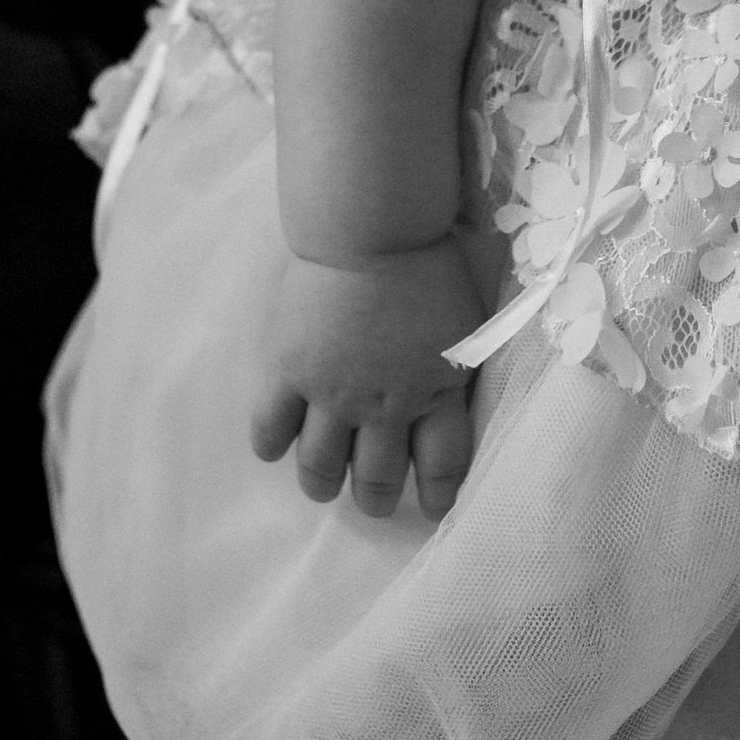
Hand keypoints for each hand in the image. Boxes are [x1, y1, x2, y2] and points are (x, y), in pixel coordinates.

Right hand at [249, 239, 487, 521]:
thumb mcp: (468, 323)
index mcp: (437, 394)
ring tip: (322, 488)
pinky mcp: (289, 372)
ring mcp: (332, 394)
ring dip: (321, 483)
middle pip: (377, 476)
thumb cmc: (431, 264)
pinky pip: (271, 426)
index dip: (436, 495)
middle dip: (375, 499)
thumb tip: (459, 394)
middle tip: (371, 502)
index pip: (441, 466)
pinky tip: (273, 449)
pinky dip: (270, 444)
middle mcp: (384, 407)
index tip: (431, 509)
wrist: (373, 230)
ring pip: (320, 465)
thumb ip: (460, 368)